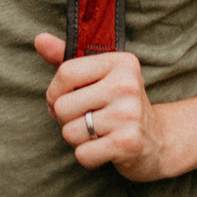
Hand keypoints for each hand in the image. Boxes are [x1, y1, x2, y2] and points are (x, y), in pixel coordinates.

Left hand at [34, 32, 171, 182]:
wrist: (157, 139)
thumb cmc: (118, 104)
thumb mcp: (98, 76)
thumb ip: (67, 59)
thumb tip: (39, 39)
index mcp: (120, 62)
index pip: (66, 72)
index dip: (55, 92)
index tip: (67, 99)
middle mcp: (127, 84)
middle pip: (62, 106)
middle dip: (66, 119)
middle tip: (88, 120)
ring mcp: (129, 114)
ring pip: (70, 132)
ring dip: (78, 139)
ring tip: (99, 133)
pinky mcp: (128, 143)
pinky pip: (83, 154)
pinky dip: (88, 157)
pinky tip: (105, 148)